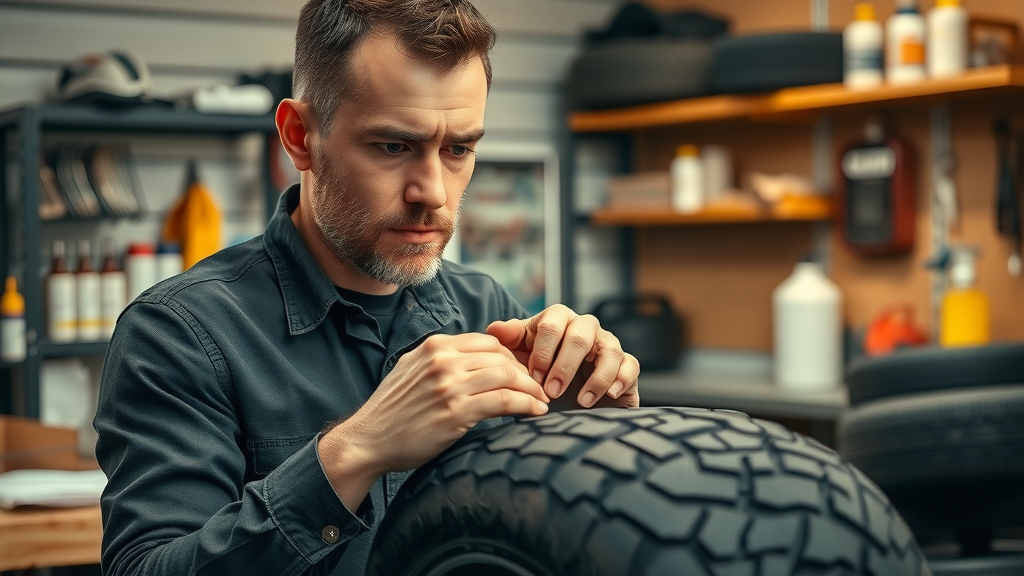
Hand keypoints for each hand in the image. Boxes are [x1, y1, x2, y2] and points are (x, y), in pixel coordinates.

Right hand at [318, 333, 548, 507]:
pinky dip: (527, 405)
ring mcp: (450, 386)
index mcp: (434, 347)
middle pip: (502, 357)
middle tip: (538, 387)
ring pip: (508, 376)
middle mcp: (443, 361)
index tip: (521, 372)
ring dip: (532, 389)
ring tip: (541, 400)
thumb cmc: (392, 410)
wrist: (368, 440)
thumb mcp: (412, 369)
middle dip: (526, 372)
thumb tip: (471, 357)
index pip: (488, 342)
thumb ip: (440, 359)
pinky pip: (505, 401)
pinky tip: (536, 411)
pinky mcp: (456, 413)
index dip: (510, 356)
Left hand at [486, 304, 639, 409]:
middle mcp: (585, 328)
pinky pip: (630, 365)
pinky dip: (619, 380)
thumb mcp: (521, 359)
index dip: (542, 352)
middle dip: (564, 366)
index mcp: (558, 321)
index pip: (551, 325)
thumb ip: (508, 342)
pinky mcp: (626, 366)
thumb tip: (494, 330)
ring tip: (582, 401)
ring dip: (595, 378)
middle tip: (552, 392)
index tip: (533, 378)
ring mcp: (608, 345)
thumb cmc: (541, 374)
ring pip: (609, 349)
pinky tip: (609, 395)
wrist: (567, 404)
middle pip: (580, 335)